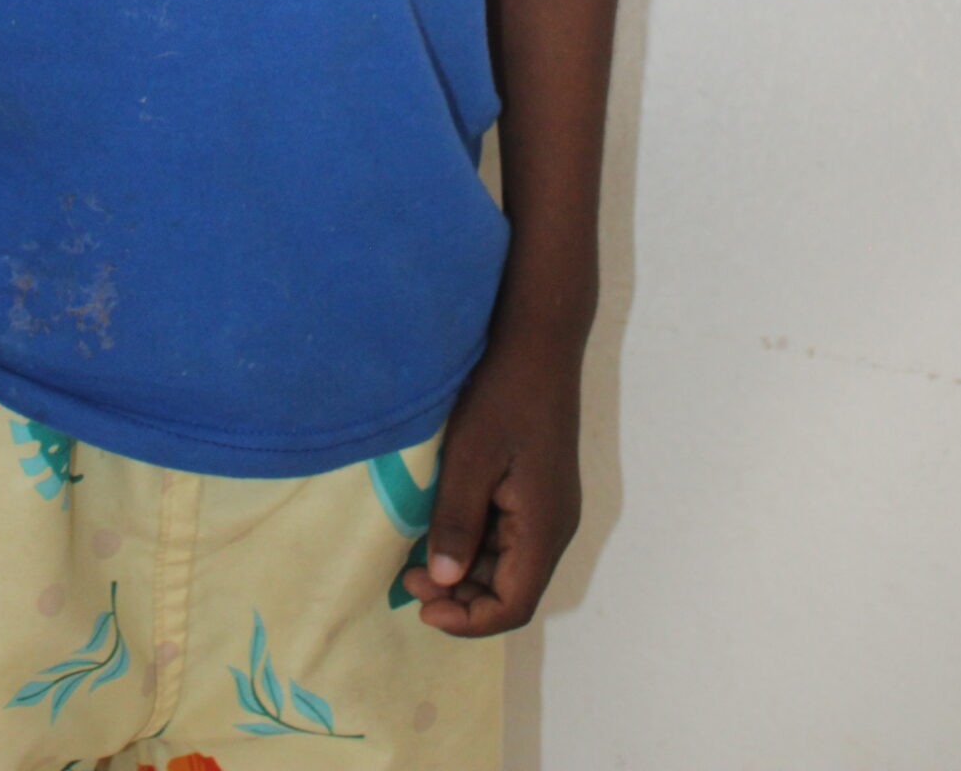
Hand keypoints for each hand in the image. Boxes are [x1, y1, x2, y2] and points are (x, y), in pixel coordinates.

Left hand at [399, 331, 583, 635]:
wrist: (537, 339)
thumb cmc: (503, 393)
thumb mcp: (469, 459)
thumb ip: (456, 523)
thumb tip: (443, 582)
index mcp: (544, 526)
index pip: (513, 605)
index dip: (467, 620)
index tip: (420, 607)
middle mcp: (554, 525)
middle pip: (510, 589)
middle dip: (459, 596)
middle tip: (407, 579)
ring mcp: (547, 506)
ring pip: (506, 563)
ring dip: (464, 570)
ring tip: (415, 558)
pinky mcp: (536, 488)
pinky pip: (506, 534)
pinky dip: (473, 542)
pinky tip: (437, 527)